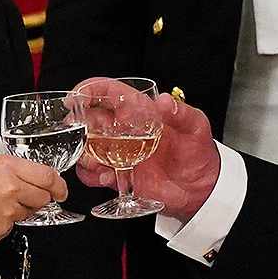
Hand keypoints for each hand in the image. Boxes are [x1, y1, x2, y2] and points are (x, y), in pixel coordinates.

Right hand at [0, 155, 67, 251]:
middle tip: (17, 196)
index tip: (60, 190)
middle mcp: (10, 190)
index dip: (59, 186)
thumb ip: (11, 170)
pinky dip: (0, 224)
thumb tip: (31, 179)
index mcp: (7, 168)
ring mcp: (6, 214)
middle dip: (36, 198)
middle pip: (42, 199)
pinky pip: (10, 228)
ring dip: (16, 211)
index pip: (49, 177)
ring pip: (26, 214)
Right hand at [72, 78, 220, 222]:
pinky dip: (92, 175)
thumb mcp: (196, 127)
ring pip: (86, 147)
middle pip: (89, 119)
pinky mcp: (118, 174)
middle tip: (81, 132)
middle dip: (79, 124)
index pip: (109, 92)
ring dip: (84, 152)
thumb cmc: (198, 152)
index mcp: (139, 111)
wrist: (200, 188)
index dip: (90, 90)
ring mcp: (119, 152)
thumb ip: (182, 113)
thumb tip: (165, 100)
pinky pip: (93, 173)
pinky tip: (107, 176)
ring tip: (98, 160)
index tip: (77, 96)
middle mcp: (124, 130)